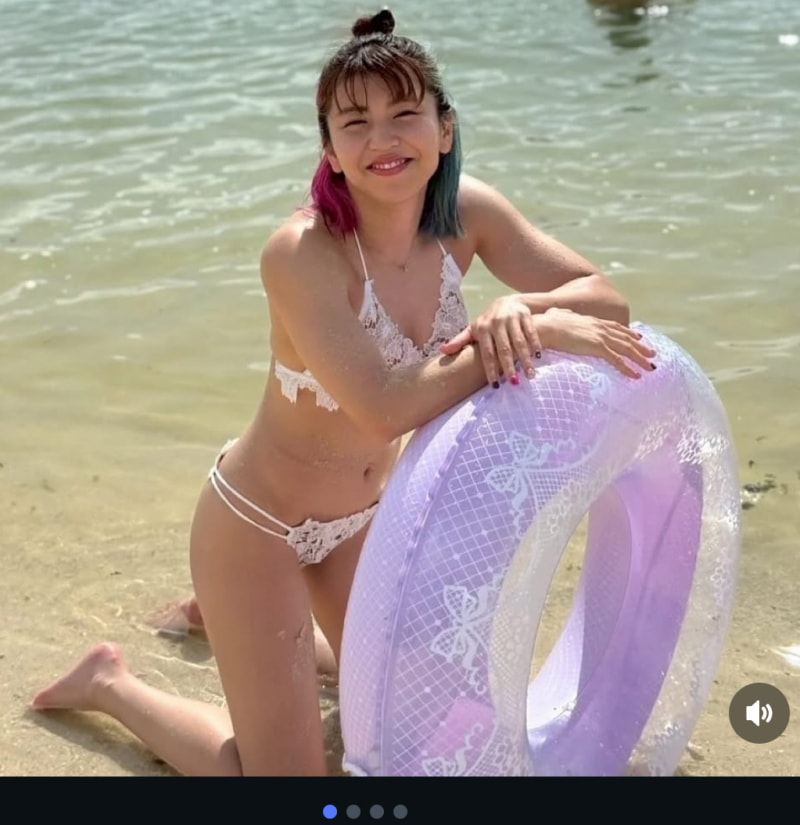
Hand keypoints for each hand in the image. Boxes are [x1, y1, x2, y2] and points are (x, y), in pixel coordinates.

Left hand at [439, 295, 542, 385]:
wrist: (507, 301)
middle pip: (504, 349)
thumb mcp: (473, 329)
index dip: (491, 369)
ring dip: (525, 359)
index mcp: (482, 328)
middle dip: (509, 366)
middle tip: (514, 383)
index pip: (486, 353)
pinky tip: (538, 358)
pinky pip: (531, 333)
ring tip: (530, 375)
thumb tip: (442, 351)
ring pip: (519, 342)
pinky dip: (535, 345)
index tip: (495, 385)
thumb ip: (460, 341)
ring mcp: (511, 318)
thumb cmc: (488, 322)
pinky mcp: (524, 315)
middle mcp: (496, 322)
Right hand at [535, 307, 656, 377]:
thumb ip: (562, 315)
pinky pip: (617, 360)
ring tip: (650, 367)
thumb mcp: (557, 315)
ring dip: (640, 359)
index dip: (629, 333)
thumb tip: (557, 313)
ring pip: (627, 349)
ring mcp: (601, 337)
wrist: (547, 326)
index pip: (616, 327)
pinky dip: (628, 368)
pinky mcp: (597, 347)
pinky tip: (636, 375)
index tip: (639, 337)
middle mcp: (601, 327)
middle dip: (641, 347)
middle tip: (653, 353)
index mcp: (593, 321)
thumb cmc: (548, 322)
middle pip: (626, 339)